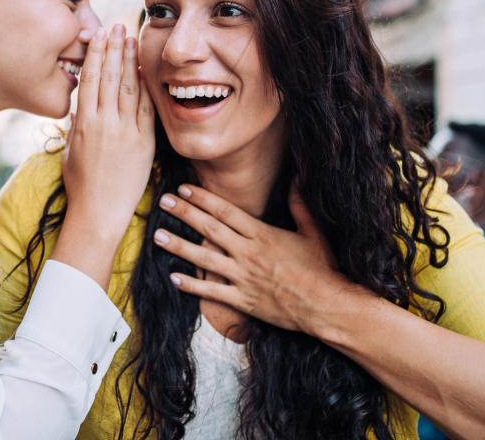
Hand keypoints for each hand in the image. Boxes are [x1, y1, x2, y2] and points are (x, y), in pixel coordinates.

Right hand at [53, 24, 155, 287]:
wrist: (98, 214)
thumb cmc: (81, 187)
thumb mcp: (71, 152)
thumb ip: (76, 127)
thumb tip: (78, 106)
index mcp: (83, 123)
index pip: (89, 80)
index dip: (95, 55)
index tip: (99, 36)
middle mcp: (103, 123)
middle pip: (108, 77)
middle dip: (113, 49)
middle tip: (117, 26)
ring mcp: (124, 132)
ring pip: (126, 87)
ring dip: (129, 60)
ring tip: (131, 38)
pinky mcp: (142, 142)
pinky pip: (145, 108)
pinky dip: (145, 86)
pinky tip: (146, 69)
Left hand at [153, 183, 358, 334]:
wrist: (326, 306)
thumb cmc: (323, 269)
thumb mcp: (313, 232)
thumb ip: (301, 205)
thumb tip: (298, 178)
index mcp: (263, 235)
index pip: (226, 211)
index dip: (202, 199)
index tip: (184, 189)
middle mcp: (248, 253)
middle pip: (209, 229)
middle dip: (184, 213)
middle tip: (162, 202)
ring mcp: (243, 277)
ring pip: (204, 258)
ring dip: (179, 246)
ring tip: (158, 236)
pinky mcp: (243, 300)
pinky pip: (212, 292)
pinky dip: (192, 285)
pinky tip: (174, 277)